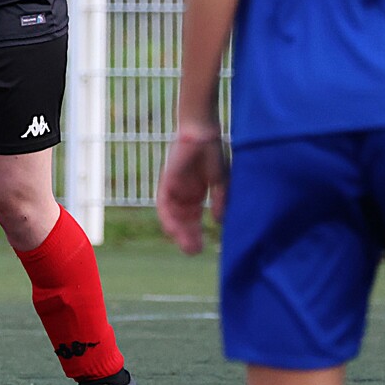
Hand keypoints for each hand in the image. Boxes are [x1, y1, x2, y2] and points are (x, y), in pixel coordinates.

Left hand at [156, 118, 229, 255]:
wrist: (203, 132)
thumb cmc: (213, 152)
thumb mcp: (221, 181)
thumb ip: (221, 201)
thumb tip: (221, 221)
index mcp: (195, 193)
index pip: (193, 219)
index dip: (196, 233)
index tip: (201, 249)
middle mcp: (182, 193)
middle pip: (182, 220)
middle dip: (187, 237)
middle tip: (194, 252)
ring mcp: (174, 187)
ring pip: (172, 215)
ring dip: (178, 231)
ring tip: (186, 246)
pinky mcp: (167, 181)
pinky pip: (164, 203)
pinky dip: (168, 217)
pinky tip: (174, 230)